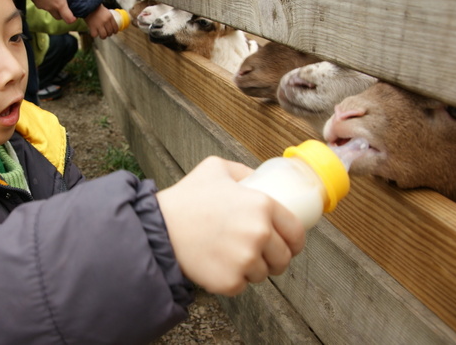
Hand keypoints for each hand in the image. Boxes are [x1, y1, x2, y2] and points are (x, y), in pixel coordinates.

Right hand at [25, 0, 79, 22]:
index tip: (75, 15)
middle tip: (66, 7)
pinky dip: (46, 3)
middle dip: (63, 14)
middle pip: (58, 17)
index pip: (68, 19)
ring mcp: (42, 6)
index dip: (73, 19)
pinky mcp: (35, 2)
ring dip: (54, 7)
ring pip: (50, 11)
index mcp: (60, 4)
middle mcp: (51, 8)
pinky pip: (42, 5)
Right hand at [84, 5, 117, 38]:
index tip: (113, 32)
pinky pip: (95, 35)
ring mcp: (99, 25)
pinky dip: (94, 34)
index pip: (115, 28)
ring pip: (103, 35)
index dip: (115, 31)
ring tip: (101, 35)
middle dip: (108, 34)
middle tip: (106, 33)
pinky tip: (94, 32)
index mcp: (110, 17)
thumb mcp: (106, 12)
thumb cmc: (97, 8)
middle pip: (110, 32)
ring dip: (103, 36)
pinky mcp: (92, 27)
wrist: (88, 5)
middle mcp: (105, 21)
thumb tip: (112, 26)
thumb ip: (109, 19)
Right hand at [157, 156, 304, 295]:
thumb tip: (257, 176)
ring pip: (263, 275)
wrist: (159, 227)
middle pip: (283, 258)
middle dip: (274, 258)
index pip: (296, 232)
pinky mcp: (230, 282)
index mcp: (262, 205)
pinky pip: (242, 287)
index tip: (288, 245)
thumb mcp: (215, 168)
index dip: (294, 241)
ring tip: (230, 257)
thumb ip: (242, 171)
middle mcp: (259, 233)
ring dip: (252, 269)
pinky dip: (232, 280)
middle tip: (257, 254)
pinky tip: (217, 266)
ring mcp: (245, 260)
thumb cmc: (186, 199)